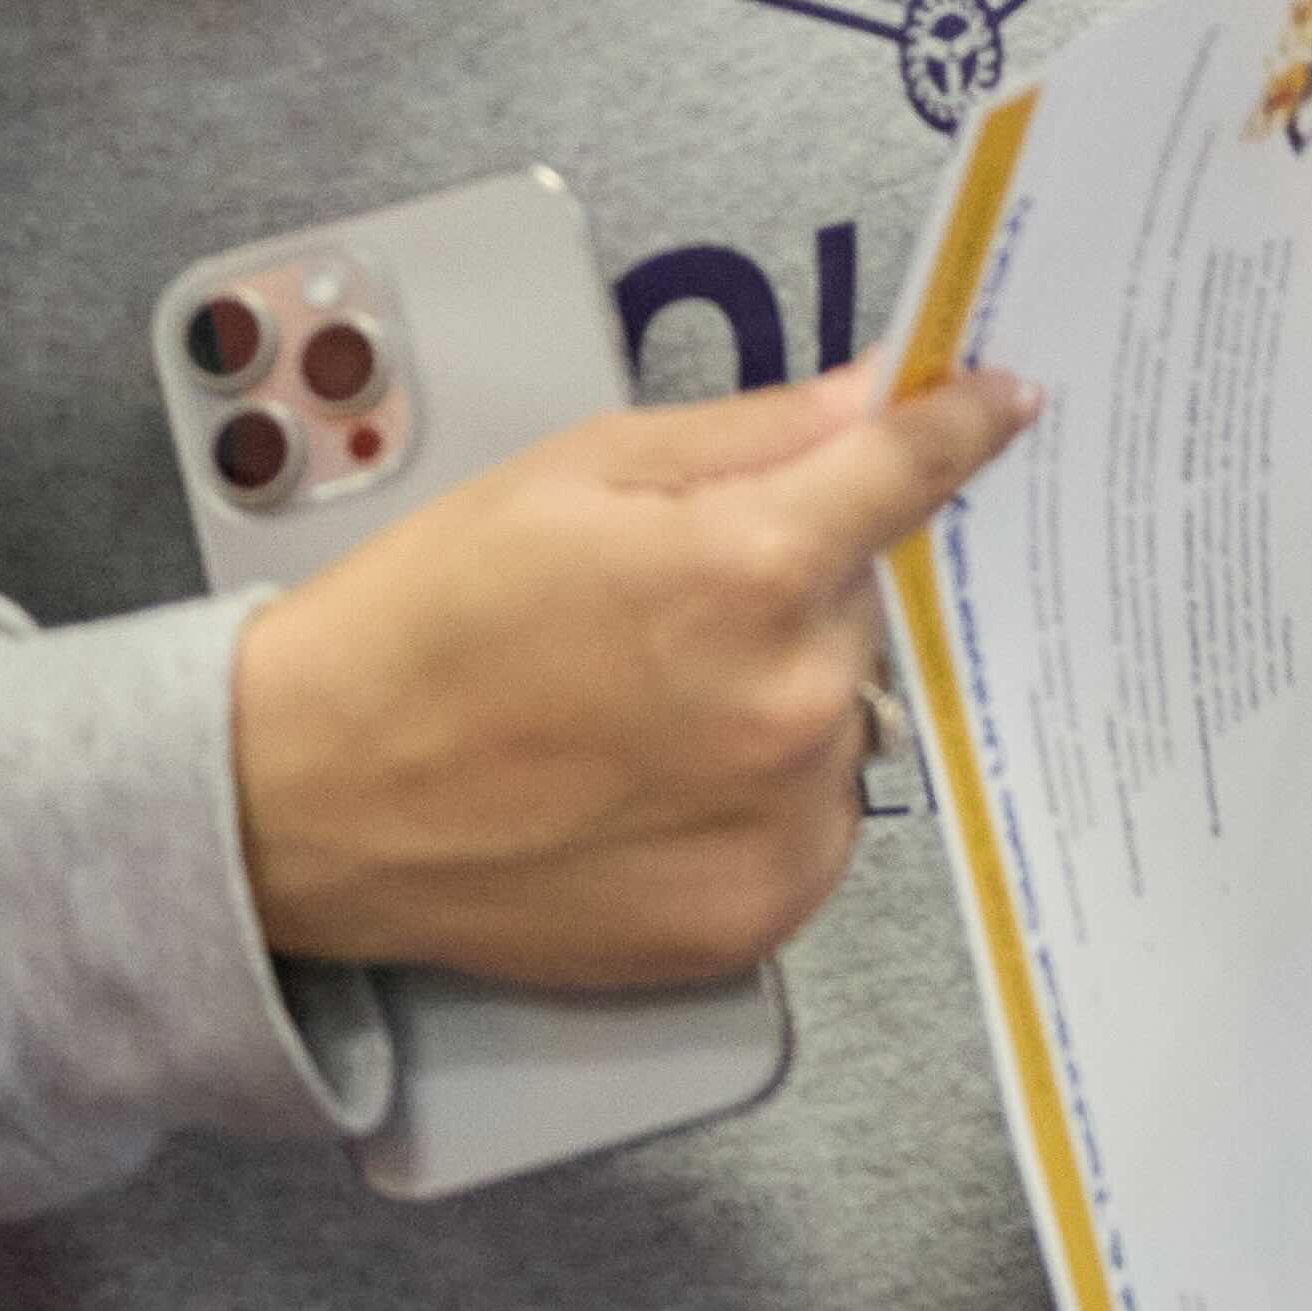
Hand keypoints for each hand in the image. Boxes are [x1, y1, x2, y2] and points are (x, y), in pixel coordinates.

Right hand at [233, 364, 1033, 990]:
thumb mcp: (576, 472)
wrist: (309, 797)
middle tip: (674, 600)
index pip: (911, 474)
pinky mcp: (754, 915)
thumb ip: (749, 433)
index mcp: (749, 570)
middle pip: (863, 605)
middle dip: (799, 584)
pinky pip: (811, 818)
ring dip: (781, 693)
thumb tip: (869, 395)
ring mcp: (779, 821)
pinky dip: (760, 791)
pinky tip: (651, 777)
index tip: (1002, 404)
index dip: (962, 427)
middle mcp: (789, 704)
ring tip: (641, 703)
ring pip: (840, 714)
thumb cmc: (423, 624)